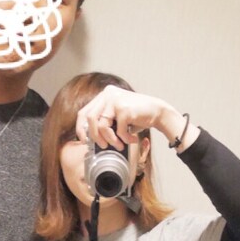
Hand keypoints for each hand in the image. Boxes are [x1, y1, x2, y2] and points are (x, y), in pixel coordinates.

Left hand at [75, 86, 193, 150]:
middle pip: (89, 118)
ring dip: (110, 139)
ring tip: (119, 145)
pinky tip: (132, 139)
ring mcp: (115, 100)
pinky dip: (124, 138)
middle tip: (103, 146)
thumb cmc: (136, 117)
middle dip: (95, 136)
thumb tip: (87, 138)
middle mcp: (108, 94)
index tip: (85, 141)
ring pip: (102, 125)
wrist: (158, 112)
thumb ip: (103, 121)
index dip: (81, 128)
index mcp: (104, 95)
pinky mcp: (124, 108)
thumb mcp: (115, 117)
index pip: (83, 112)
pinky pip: (118, 130)